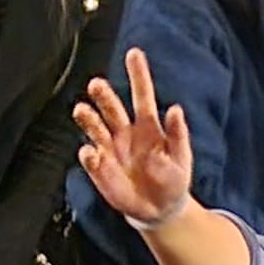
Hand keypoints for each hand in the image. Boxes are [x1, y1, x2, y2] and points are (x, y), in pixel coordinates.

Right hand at [72, 48, 198, 226]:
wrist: (159, 210)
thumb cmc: (173, 180)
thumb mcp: (182, 158)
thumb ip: (178, 135)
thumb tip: (176, 110)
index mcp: (148, 126)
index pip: (142, 95)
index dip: (138, 74)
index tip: (134, 53)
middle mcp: (125, 133)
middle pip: (112, 108)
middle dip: (103, 95)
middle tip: (96, 84)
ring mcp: (111, 150)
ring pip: (95, 127)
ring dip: (88, 118)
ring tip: (81, 110)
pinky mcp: (100, 169)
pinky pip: (91, 158)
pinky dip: (89, 154)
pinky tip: (91, 153)